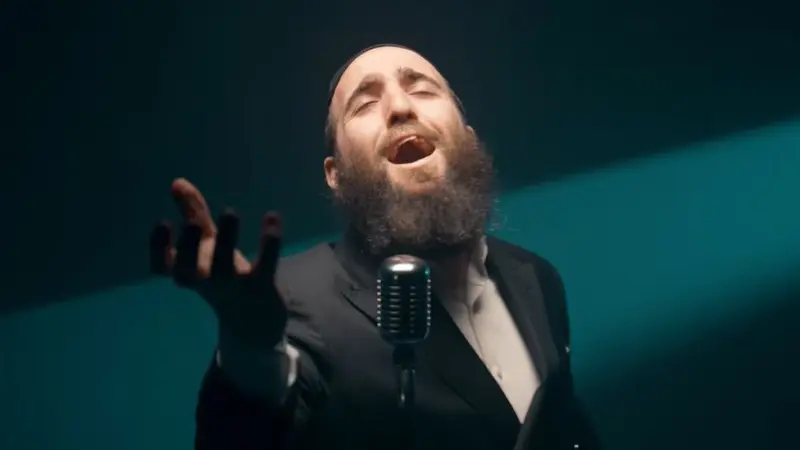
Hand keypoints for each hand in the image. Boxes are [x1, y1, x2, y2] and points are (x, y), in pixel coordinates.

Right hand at [149, 178, 286, 346]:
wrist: (254, 320)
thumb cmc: (223, 275)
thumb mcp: (207, 246)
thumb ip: (194, 215)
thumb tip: (178, 182)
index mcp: (188, 274)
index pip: (164, 267)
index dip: (159, 248)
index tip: (163, 222)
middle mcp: (206, 282)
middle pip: (190, 270)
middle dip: (189, 247)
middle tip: (194, 223)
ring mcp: (234, 287)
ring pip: (224, 268)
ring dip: (226, 240)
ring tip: (229, 211)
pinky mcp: (262, 288)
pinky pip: (266, 266)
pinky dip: (269, 243)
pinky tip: (272, 217)